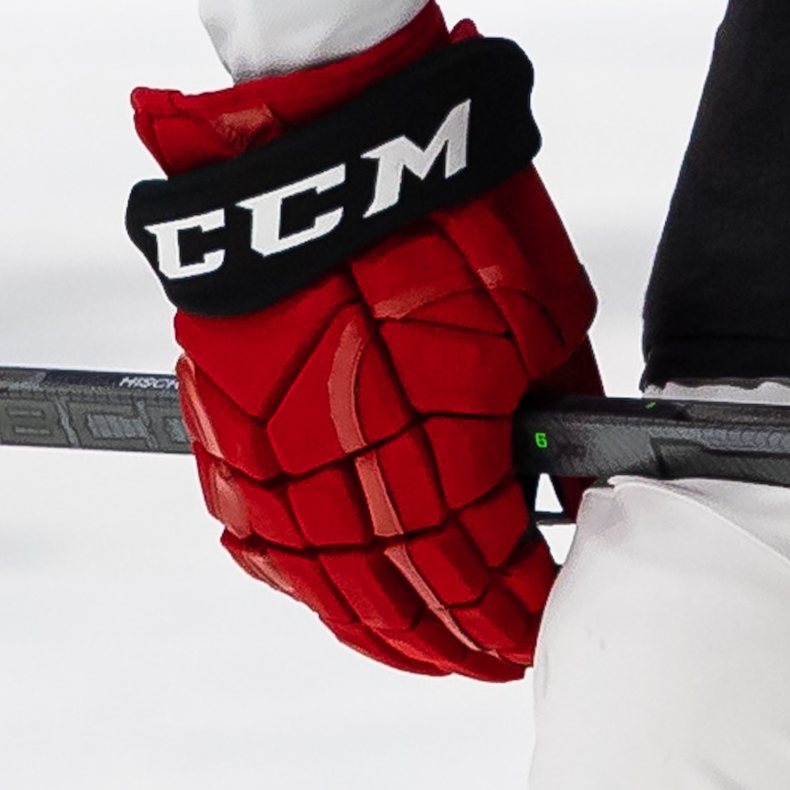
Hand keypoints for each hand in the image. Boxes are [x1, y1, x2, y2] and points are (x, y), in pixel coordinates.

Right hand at [126, 5, 600, 677]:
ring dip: (379, 629)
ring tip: (426, 645)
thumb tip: (568, 481)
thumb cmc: (445, 206)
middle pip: (403, 603)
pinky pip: (258, 539)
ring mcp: (271, 460)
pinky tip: (335, 590)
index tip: (549, 619)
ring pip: (325, 590)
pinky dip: (303, 578)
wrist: (325, 138)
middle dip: (461, 639)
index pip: (485, 575)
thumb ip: (555, 413)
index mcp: (436, 448)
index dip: (522, 610)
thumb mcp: (543, 311)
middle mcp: (343, 473)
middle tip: (499, 650)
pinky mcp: (222, 433)